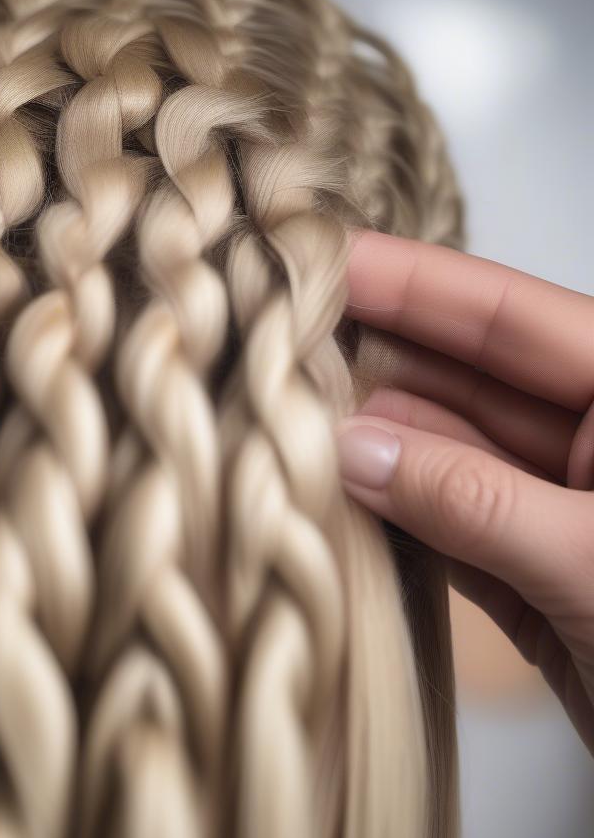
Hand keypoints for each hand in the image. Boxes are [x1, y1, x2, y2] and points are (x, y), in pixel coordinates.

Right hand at [337, 231, 593, 750]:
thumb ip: (474, 501)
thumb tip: (357, 451)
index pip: (513, 319)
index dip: (418, 284)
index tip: (329, 259)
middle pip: (467, 382)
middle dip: (377, 363)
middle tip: (282, 345)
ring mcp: (556, 513)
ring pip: (446, 459)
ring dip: (371, 446)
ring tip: (286, 419)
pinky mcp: (530, 578)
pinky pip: (444, 527)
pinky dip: (389, 517)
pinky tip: (332, 494)